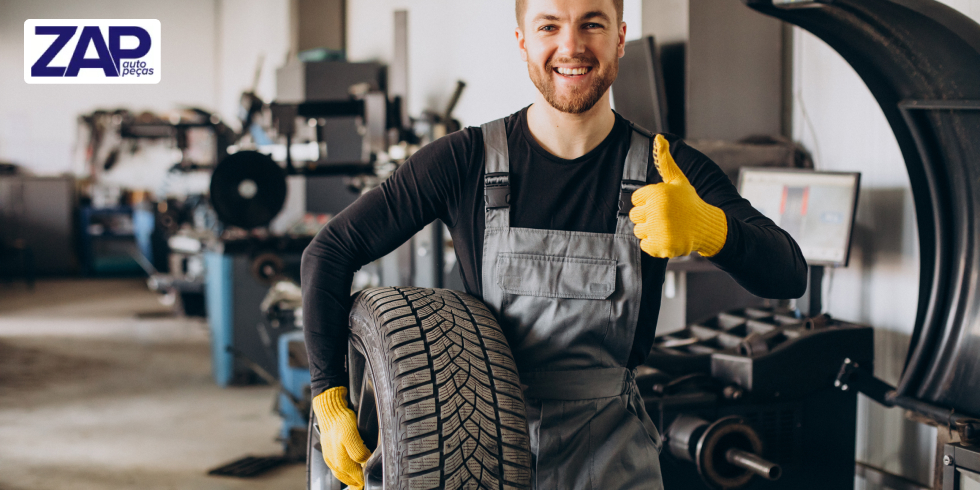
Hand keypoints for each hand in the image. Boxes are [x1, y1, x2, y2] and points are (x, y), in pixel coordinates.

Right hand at [312, 387, 371, 489]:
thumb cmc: (340, 420)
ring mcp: (330, 457)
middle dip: (357, 482)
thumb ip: (358, 452)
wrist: (329, 410)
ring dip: (351, 478)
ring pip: (342, 474)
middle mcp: (334, 462)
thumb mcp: (352, 435)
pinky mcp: (328, 452)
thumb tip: (365, 463)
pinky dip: (345, 470)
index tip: (371, 481)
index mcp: (341, 460)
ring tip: (358, 480)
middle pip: (349, 478)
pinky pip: (337, 467)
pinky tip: (349, 468)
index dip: (364, 480)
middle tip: (365, 484)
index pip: (356, 477)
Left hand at [629, 135, 727, 257]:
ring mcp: (659, 229)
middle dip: (647, 217)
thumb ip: (665, 161)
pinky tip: (668, 237)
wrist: (707, 226)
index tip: (662, 204)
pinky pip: (644, 245)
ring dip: (650, 231)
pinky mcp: (661, 246)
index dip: (647, 202)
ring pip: (638, 231)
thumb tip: (659, 137)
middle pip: (634, 216)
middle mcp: (657, 210)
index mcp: (658, 193)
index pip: (635, 199)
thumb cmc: (689, 202)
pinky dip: (654, 244)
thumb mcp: (678, 180)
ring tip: (667, 227)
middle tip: (665, 217)